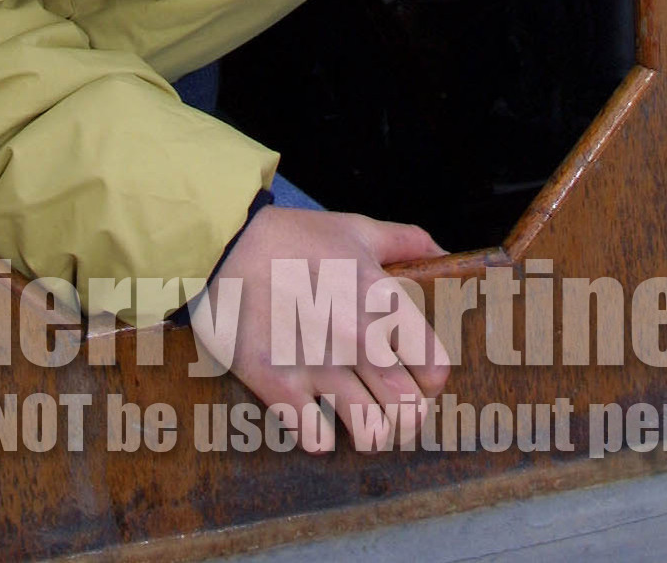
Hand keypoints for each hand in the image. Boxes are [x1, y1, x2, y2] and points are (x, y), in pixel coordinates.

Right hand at [193, 206, 448, 451]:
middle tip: (387, 404)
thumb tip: (442, 252)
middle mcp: (354, 337)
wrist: (224, 244)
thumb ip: (404, 240)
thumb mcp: (354, 228)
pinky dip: (317, 435)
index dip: (428, 378)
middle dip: (403, 414)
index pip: (435, 370)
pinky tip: (313, 416)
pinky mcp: (277, 383)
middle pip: (407, 411)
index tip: (416, 375)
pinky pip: (315, 438)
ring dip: (366, 431)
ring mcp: (316, 364)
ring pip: (368, 433)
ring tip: (355, 416)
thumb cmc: (293, 236)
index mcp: (379, 300)